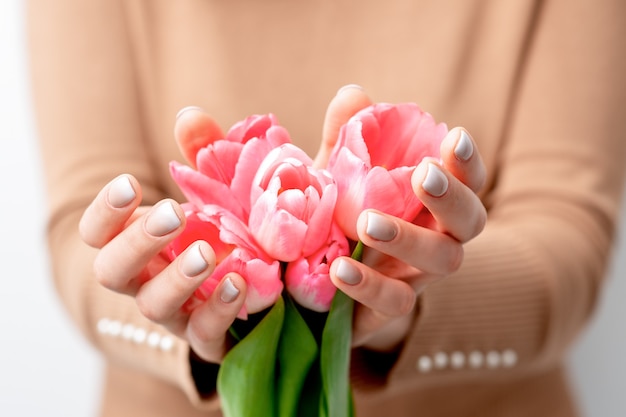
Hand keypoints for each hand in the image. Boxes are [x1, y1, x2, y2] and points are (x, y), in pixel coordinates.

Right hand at [78, 117, 245, 363]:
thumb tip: (190, 116)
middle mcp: (147, 279)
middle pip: (112, 269)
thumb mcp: (218, 191)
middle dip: (137, 241)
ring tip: (206, 252)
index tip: (131, 183)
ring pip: (154, 305)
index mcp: (139, 243)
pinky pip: (203, 332)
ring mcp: (176, 311)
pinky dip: (217, 308)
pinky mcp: (209, 335)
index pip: (98, 233)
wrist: (256, 290)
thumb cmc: (225, 232)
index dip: (106, 211)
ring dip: (177, 277)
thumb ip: (203, 154)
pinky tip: (238, 282)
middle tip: (172, 213)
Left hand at [320, 85, 486, 351]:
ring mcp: (417, 276)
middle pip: (470, 221)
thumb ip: (346, 138)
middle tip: (423, 175)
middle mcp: (436, 237)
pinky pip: (394, 303)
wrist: (314, 285)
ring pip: (441, 261)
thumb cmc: (338, 219)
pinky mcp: (389, 309)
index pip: (465, 181)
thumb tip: (355, 94)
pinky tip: (339, 269)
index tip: (454, 136)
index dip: (467, 162)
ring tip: (367, 222)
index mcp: (429, 202)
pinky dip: (369, 285)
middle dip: (452, 196)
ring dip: (409, 238)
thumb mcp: (336, 176)